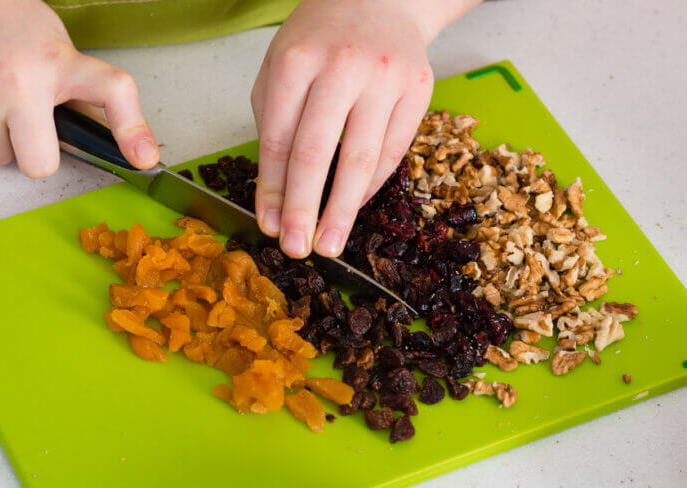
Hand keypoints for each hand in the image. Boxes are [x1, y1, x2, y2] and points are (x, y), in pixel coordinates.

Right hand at [0, 0, 157, 176]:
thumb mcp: (53, 46)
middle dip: (35, 155)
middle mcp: (21, 80)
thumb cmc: (4, 22)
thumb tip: (105, 137)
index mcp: (59, 62)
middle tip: (27, 126)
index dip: (132, 129)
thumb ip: (77, 91)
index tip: (143, 157)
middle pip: (40, 164)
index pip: (111, 91)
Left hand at [251, 0, 439, 258]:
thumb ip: (274, 124)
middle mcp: (342, 66)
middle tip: (295, 247)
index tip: (268, 225)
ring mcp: (385, 77)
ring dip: (342, 210)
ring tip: (330, 245)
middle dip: (304, 207)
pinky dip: (372, 186)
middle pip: (318, 152)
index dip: (272, 188)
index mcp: (296, 60)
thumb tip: (276, 198)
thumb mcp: (281, 67)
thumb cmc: (321, 40)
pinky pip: (392, 151)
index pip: (280, 138)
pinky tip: (354, 207)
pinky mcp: (418, 89)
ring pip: (361, 159)